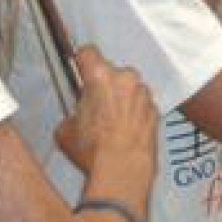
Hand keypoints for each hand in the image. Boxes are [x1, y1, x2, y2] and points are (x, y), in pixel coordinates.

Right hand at [54, 48, 157, 184]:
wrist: (124, 170)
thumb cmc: (93, 149)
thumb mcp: (66, 130)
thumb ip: (72, 113)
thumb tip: (77, 117)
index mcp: (99, 76)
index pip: (88, 52)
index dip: (82, 62)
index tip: (80, 70)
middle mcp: (125, 78)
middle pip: (111, 71)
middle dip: (104, 84)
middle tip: (95, 106)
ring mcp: (144, 93)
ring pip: (129, 87)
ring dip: (122, 98)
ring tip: (112, 123)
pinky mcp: (156, 110)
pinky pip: (142, 104)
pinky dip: (135, 113)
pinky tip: (126, 131)